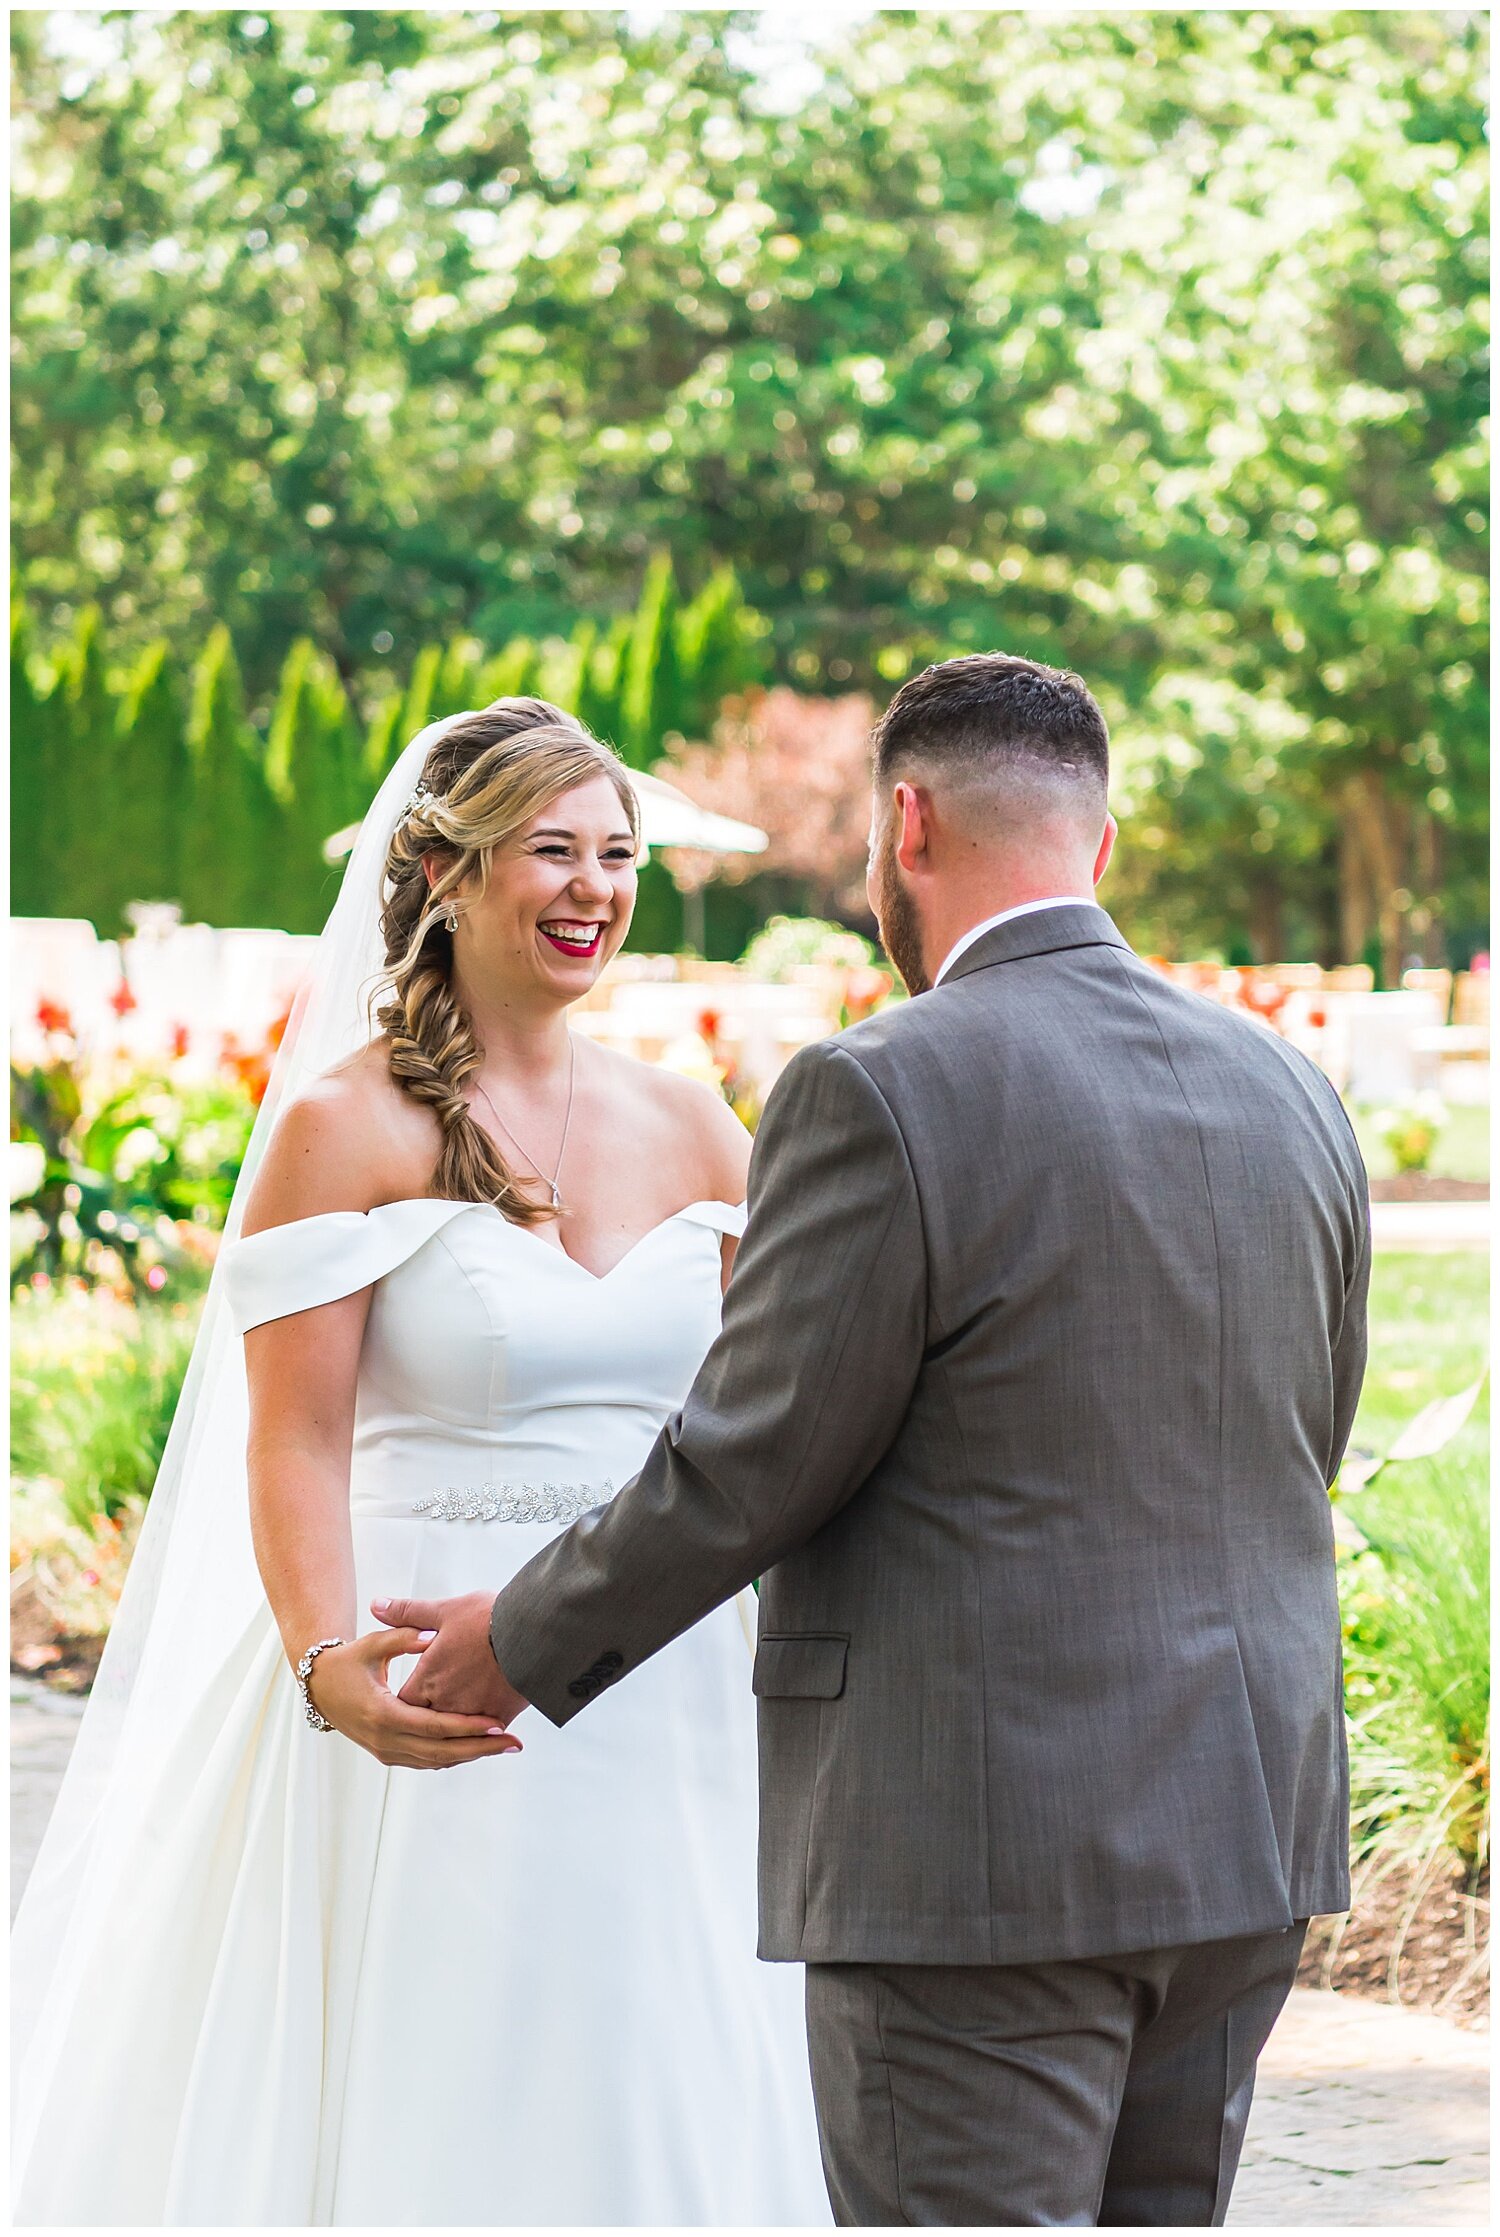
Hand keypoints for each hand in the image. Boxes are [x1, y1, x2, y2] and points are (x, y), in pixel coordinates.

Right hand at [303, 1627, 521, 1769]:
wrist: (320, 1687)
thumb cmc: (348, 1661)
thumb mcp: (372, 1645)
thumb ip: (403, 1637)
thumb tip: (433, 1635)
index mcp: (383, 1714)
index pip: (434, 1726)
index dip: (467, 1727)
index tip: (497, 1723)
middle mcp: (385, 1740)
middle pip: (441, 1752)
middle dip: (480, 1748)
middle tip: (514, 1743)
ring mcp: (385, 1751)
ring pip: (436, 1762)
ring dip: (471, 1755)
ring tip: (505, 1746)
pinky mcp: (388, 1754)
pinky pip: (426, 1761)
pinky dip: (453, 1756)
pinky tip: (478, 1746)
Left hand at [374, 1592, 531, 1726]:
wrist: (532, 1632)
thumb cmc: (488, 1619)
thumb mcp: (444, 1611)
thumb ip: (407, 1613)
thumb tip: (376, 1606)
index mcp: (428, 1679)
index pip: (404, 1702)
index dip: (406, 1700)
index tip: (411, 1695)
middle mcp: (446, 1702)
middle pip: (427, 1723)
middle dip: (428, 1719)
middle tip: (431, 1714)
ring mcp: (472, 1714)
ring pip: (455, 1734)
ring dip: (455, 1731)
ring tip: (456, 1727)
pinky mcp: (499, 1717)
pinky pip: (484, 1735)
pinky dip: (481, 1734)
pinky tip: (484, 1729)